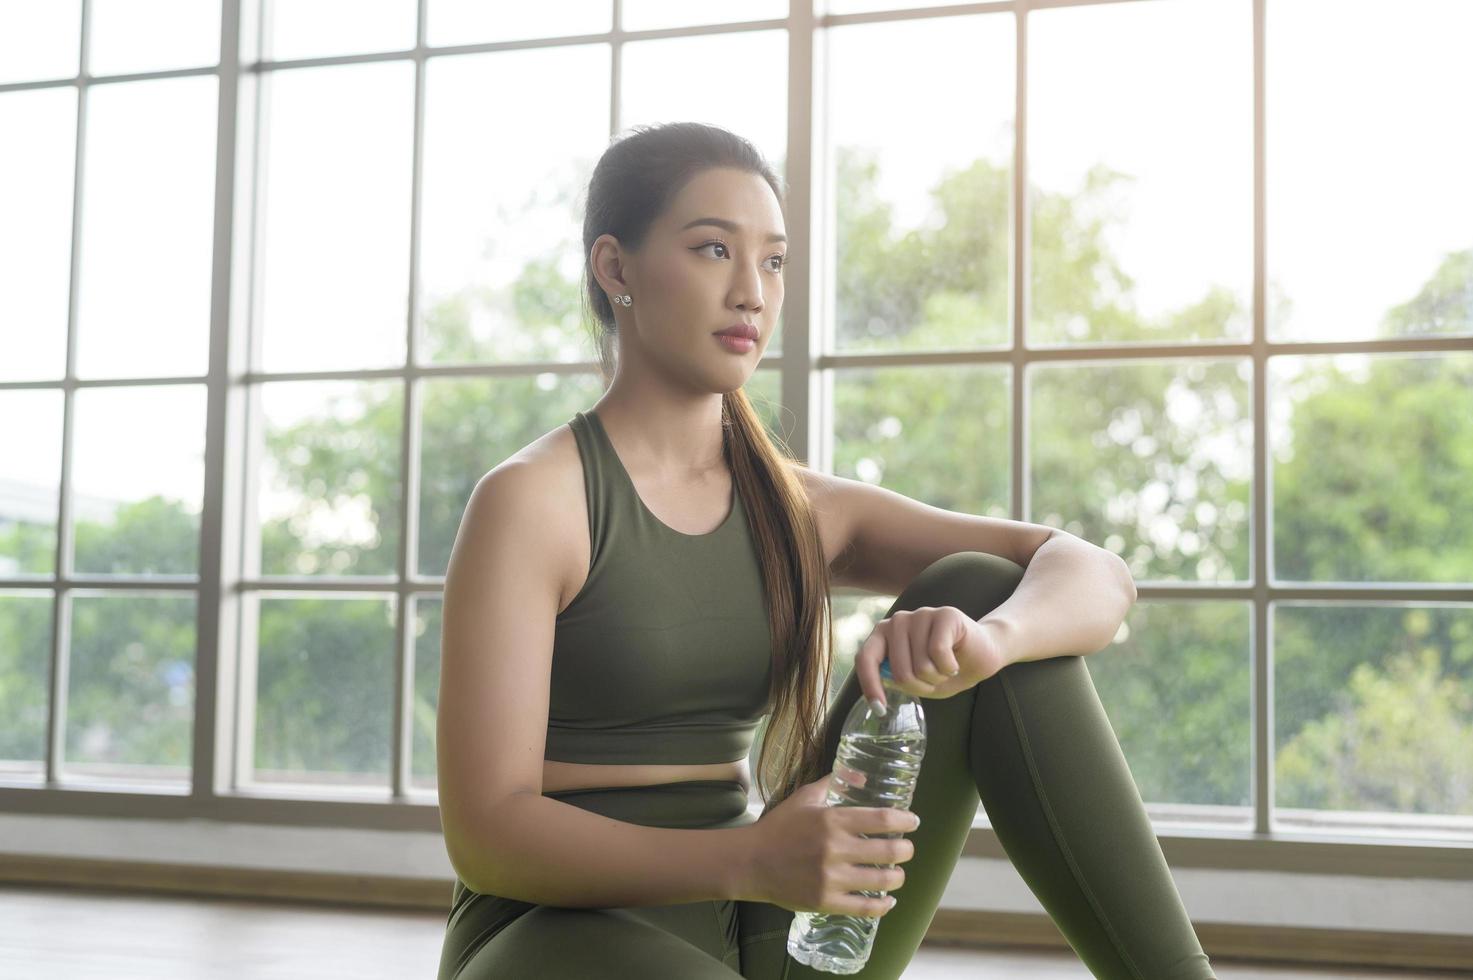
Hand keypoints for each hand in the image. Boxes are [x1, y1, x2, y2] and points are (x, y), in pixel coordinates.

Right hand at [739, 771, 917, 916]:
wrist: (751, 862)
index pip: (883, 819)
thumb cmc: (779, 827)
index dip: (905, 820)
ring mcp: (831, 878)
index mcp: (832, 820)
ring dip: (897, 877)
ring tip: (898, 873)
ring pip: (881, 880)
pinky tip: (887, 900)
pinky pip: (864, 907)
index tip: (913, 822)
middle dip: (906, 851)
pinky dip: (882, 905)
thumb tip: (861, 774)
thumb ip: (833, 782)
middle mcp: (835, 849)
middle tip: (907, 849)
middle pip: (889, 851)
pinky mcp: (825, 901)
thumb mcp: (805, 797)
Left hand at [857, 609, 1009, 710]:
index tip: (880, 709)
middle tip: (935, 680)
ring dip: (938, 677)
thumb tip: (881, 684)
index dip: (870, 685)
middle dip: (921, 687)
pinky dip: (949, 667)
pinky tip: (955, 661)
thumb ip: (895, 679)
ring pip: (921, 666)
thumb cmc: (945, 668)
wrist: (983, 654)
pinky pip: (938, 653)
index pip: (866, 658)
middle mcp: (898, 620)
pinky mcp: (944, 614)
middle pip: (899, 671)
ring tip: (945, 667)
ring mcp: (920, 614)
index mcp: (883, 635)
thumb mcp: (917, 681)